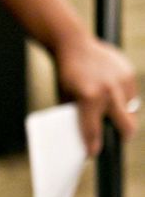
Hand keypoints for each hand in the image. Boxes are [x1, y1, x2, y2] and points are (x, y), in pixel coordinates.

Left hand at [52, 31, 138, 154]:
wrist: (72, 43)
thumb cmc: (65, 74)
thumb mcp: (66, 98)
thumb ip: (78, 115)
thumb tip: (85, 136)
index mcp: (89, 98)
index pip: (94, 132)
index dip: (93, 146)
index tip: (93, 154)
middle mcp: (108, 90)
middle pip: (126, 126)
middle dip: (122, 136)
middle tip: (117, 139)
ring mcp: (121, 81)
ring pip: (131, 111)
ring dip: (124, 116)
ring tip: (115, 118)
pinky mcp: (128, 72)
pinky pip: (131, 95)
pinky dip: (125, 100)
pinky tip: (115, 99)